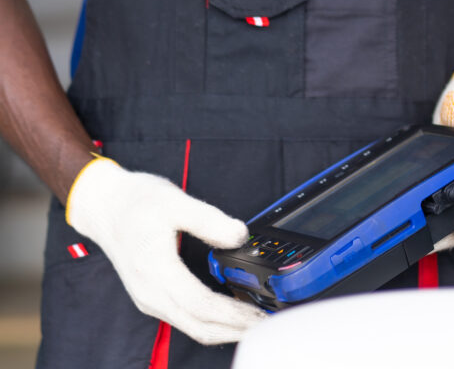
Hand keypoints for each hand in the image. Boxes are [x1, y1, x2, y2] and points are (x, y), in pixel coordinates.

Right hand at [66, 157, 266, 343]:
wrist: (105, 206)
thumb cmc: (136, 202)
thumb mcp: (174, 200)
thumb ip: (210, 220)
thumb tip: (240, 236)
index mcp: (155, 271)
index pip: (201, 305)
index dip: (234, 314)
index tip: (262, 314)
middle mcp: (150, 293)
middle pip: (199, 326)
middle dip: (237, 329)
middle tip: (271, 324)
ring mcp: (150, 299)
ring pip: (193, 327)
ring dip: (226, 330)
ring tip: (258, 321)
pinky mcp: (153, 298)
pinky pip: (186, 320)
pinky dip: (212, 322)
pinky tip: (234, 314)